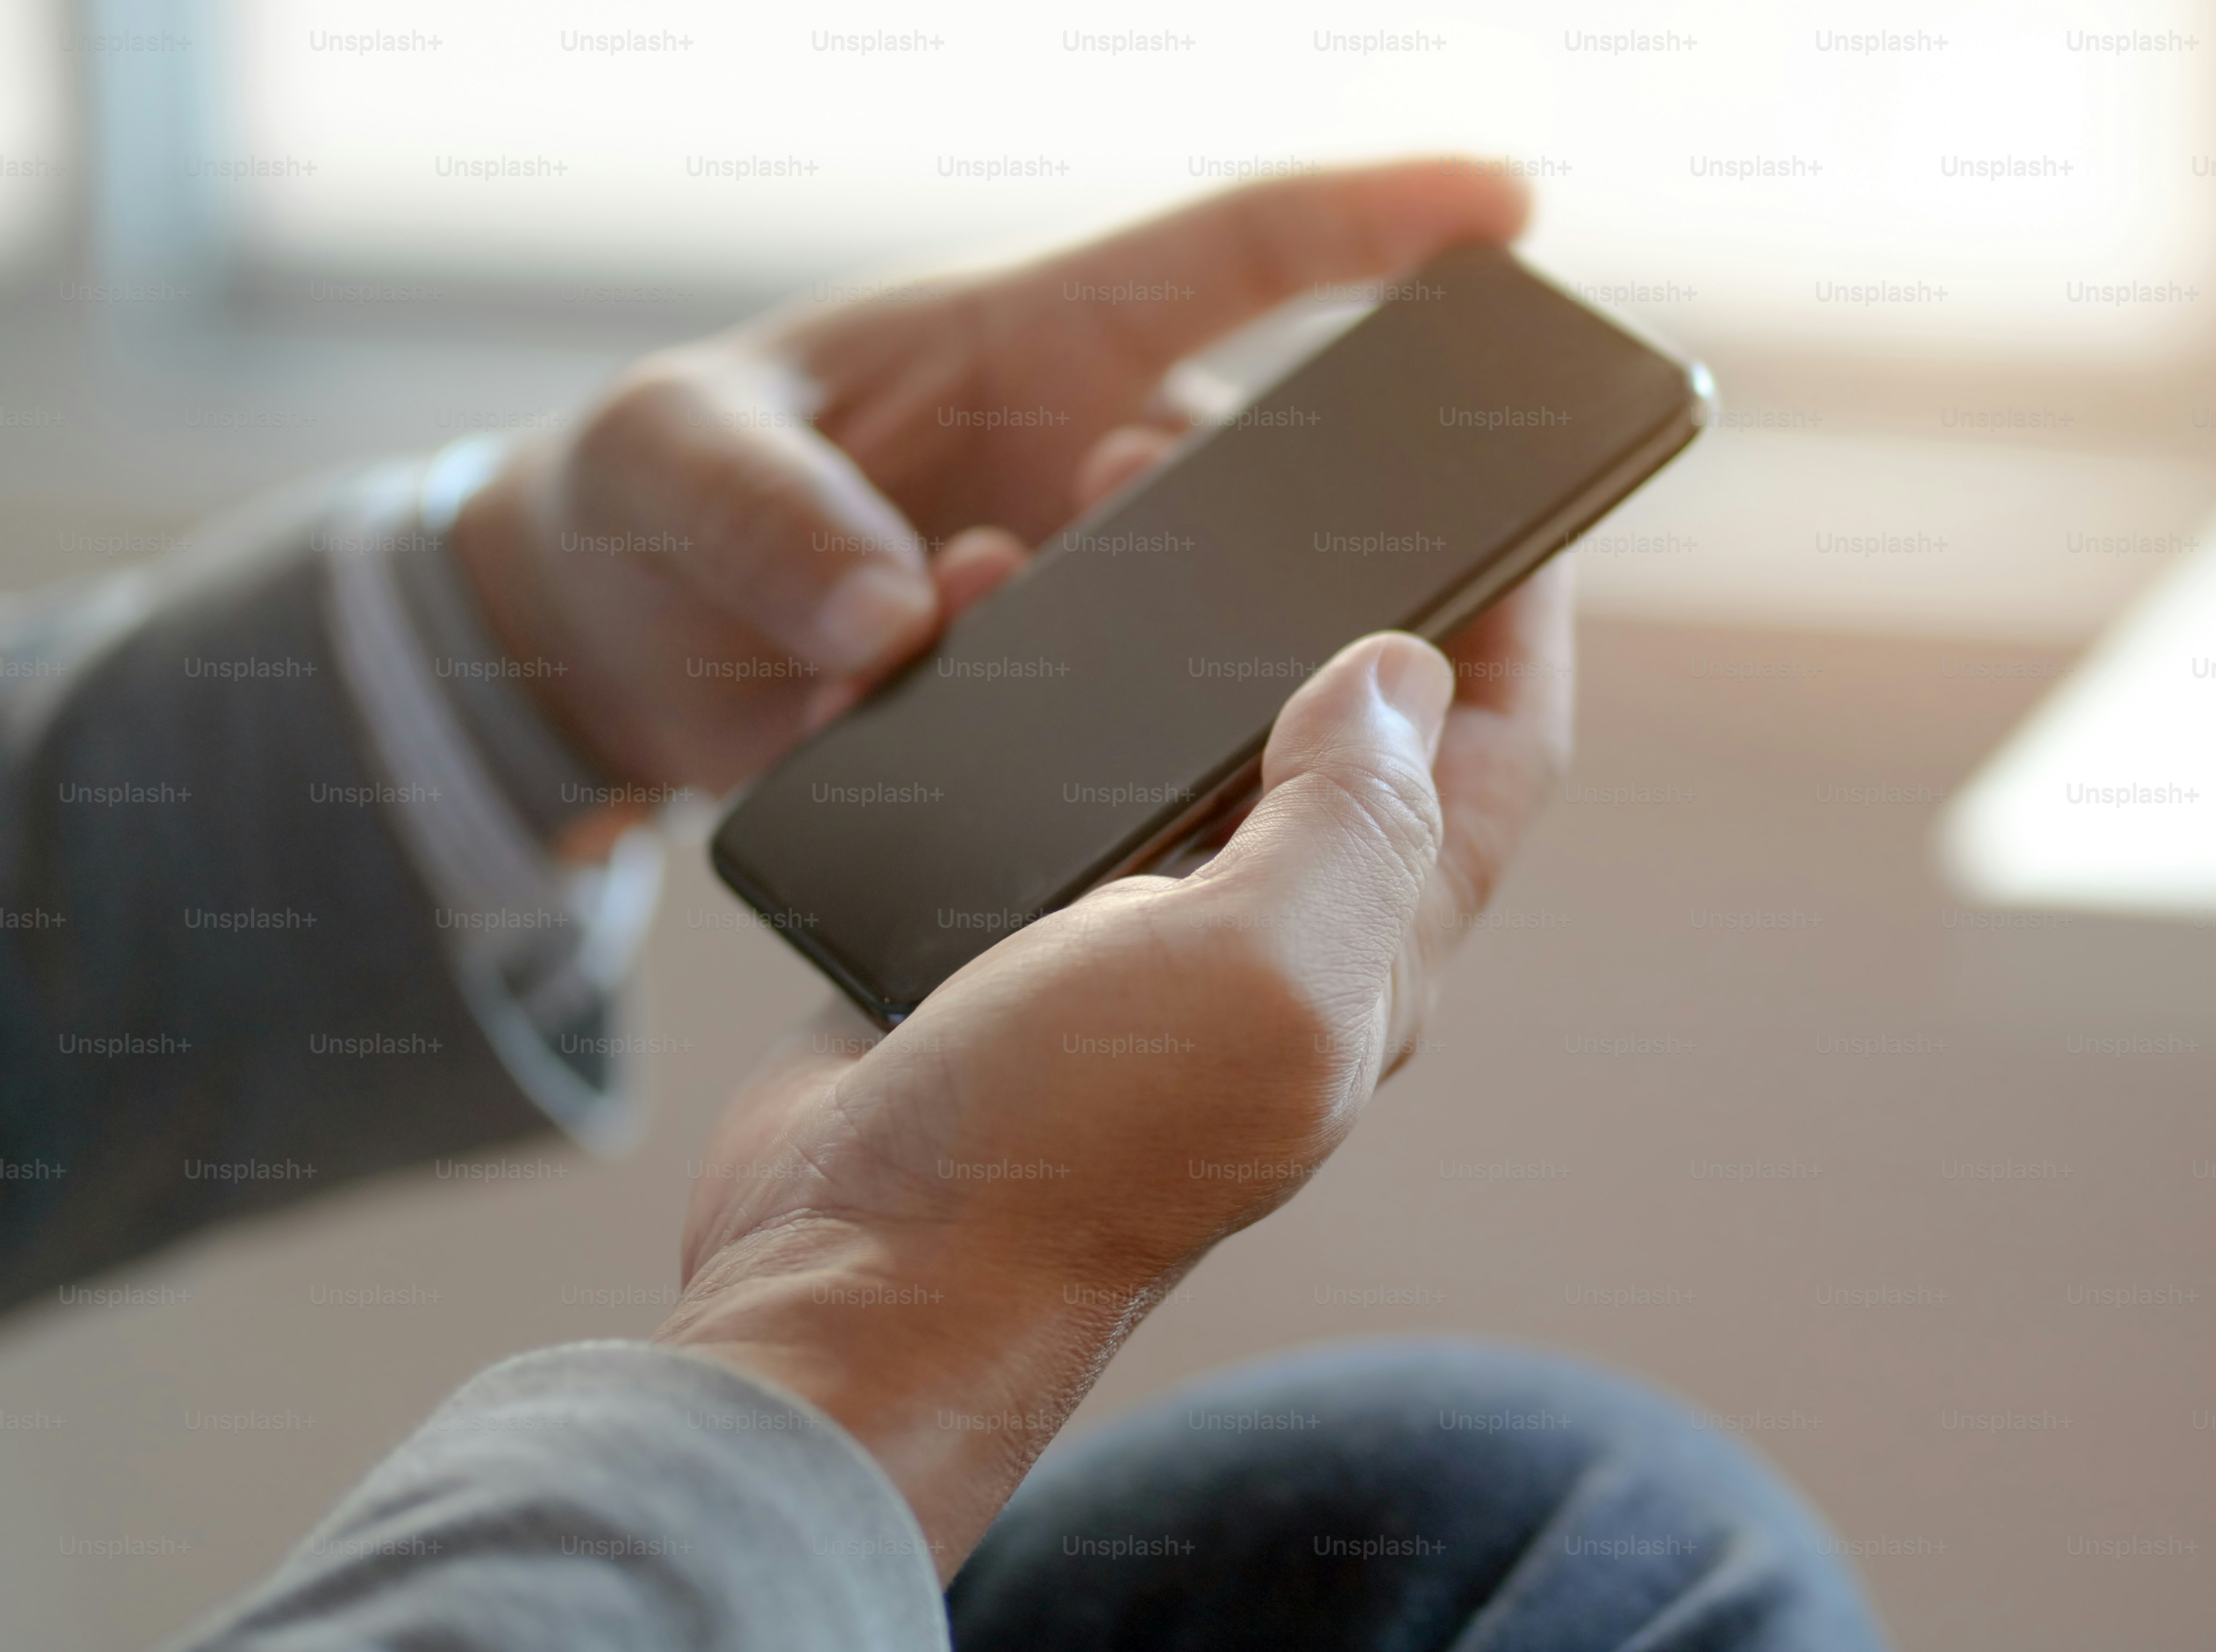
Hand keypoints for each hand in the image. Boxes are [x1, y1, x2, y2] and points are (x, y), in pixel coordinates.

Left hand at [448, 159, 1530, 798]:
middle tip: (1193, 572)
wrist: (599, 647)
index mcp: (1035, 344)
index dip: (1378, 221)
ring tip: (994, 656)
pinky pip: (1127, 740)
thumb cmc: (643, 501)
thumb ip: (766, 521)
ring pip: (1213, 631)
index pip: (1238, 256)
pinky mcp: (1057, 707)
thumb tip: (893, 624)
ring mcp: (1088, 594)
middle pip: (1271, 474)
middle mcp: (1093, 463)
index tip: (1504, 209)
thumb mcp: (664, 465)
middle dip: (1287, 526)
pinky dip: (1079, 766)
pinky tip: (960, 754)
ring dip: (1149, 672)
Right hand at [651, 561, 1574, 1573]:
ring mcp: (1140, 938)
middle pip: (1346, 722)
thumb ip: (1350, 821)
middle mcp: (1274, 940)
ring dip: (1161, 612)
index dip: (1521, 619)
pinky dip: (1022, 680)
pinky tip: (972, 616)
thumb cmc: (1065, 1147)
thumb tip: (1401, 672)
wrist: (853, 1278)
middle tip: (1246, 458)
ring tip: (1097, 504)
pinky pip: (1045, 775)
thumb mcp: (1256, 970)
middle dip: (1319, 575)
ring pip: (1184, 731)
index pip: (1497, 757)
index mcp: (1369, 949)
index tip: (1519, 492)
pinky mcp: (1013, 935)